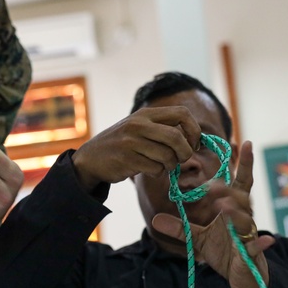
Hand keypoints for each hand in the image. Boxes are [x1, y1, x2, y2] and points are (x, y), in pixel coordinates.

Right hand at [71, 106, 201, 191]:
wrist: (91, 158)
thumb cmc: (123, 144)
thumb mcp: (140, 127)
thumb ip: (163, 129)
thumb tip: (196, 141)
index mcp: (146, 113)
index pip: (182, 113)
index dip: (194, 130)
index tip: (194, 143)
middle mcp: (139, 124)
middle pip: (177, 137)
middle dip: (186, 152)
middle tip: (181, 159)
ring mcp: (132, 141)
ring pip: (168, 156)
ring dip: (170, 166)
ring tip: (160, 165)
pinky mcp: (127, 159)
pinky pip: (156, 169)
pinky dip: (157, 173)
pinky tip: (147, 170)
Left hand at [151, 141, 275, 287]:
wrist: (242, 280)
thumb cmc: (225, 254)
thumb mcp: (199, 240)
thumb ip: (180, 229)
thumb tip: (155, 219)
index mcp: (233, 211)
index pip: (239, 184)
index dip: (244, 165)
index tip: (244, 143)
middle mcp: (243, 219)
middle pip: (241, 198)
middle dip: (227, 191)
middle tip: (211, 186)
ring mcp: (248, 237)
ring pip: (245, 220)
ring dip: (236, 212)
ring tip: (224, 205)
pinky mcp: (251, 255)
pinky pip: (256, 248)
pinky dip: (260, 244)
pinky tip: (266, 239)